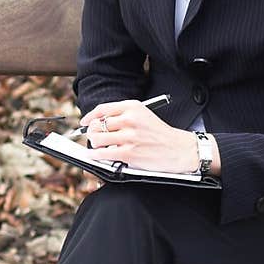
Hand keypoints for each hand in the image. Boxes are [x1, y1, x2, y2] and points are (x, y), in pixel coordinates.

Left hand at [79, 100, 198, 172]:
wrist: (179, 149)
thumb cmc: (160, 134)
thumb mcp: (143, 116)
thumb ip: (123, 116)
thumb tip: (99, 123)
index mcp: (133, 107)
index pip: (103, 109)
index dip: (90, 117)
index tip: (85, 122)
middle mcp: (130, 119)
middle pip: (97, 124)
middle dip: (91, 132)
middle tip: (93, 137)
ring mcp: (129, 136)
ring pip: (97, 138)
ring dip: (94, 143)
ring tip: (97, 146)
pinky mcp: (129, 153)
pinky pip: (103, 154)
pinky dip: (95, 155)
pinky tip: (93, 155)